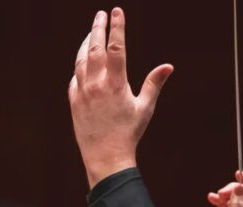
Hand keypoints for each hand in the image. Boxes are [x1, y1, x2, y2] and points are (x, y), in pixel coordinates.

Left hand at [68, 8, 173, 187]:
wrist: (106, 157)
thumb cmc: (129, 134)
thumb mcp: (145, 109)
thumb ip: (154, 84)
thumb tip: (168, 66)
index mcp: (115, 84)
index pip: (116, 47)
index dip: (117, 27)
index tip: (117, 11)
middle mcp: (96, 84)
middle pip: (95, 47)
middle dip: (98, 27)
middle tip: (101, 14)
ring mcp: (82, 92)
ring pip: (81, 60)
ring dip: (86, 44)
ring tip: (91, 34)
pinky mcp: (74, 102)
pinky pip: (74, 78)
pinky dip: (79, 66)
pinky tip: (83, 62)